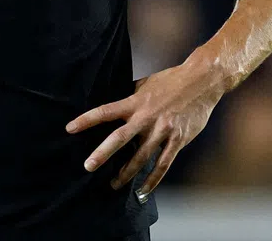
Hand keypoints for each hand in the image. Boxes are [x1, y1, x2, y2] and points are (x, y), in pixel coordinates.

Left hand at [65, 61, 224, 201]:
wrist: (202, 80)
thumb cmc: (172, 80)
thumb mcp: (145, 84)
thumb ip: (130, 96)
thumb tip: (114, 101)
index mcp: (135, 102)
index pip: (105, 111)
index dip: (86, 120)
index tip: (70, 128)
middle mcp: (146, 117)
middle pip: (120, 138)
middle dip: (102, 154)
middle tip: (88, 166)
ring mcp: (162, 130)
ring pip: (141, 157)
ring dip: (126, 173)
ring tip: (114, 184)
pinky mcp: (178, 140)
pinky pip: (163, 164)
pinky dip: (153, 179)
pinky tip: (143, 191)